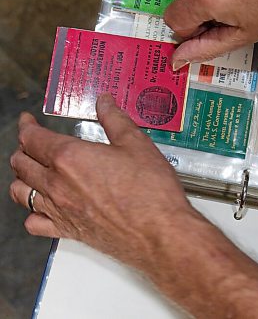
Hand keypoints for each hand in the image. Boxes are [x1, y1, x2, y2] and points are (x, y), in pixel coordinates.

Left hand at [9, 93, 194, 267]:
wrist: (159, 232)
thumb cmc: (150, 192)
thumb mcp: (136, 143)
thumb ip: (115, 119)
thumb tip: (105, 103)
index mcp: (70, 158)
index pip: (33, 138)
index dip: (27, 126)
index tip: (28, 121)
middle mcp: (58, 184)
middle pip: (22, 163)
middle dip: (23, 148)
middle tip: (31, 140)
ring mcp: (60, 210)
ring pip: (20, 192)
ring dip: (21, 177)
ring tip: (30, 169)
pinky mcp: (68, 231)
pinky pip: (34, 223)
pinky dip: (31, 212)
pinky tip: (41, 206)